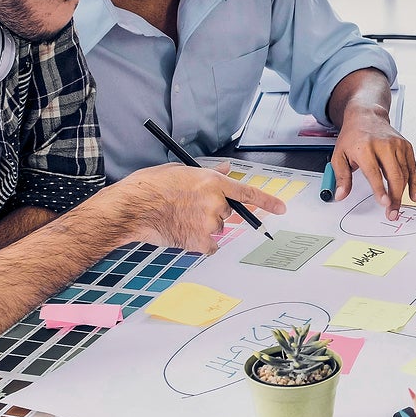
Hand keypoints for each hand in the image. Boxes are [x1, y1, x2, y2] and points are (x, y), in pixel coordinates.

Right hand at [111, 163, 286, 252]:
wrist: (134, 207)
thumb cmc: (152, 186)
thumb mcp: (182, 171)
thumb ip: (209, 174)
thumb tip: (227, 169)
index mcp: (213, 182)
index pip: (247, 193)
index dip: (268, 201)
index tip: (282, 209)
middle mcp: (215, 202)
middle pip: (228, 212)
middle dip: (214, 211)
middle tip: (190, 207)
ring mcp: (208, 223)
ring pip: (217, 229)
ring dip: (204, 226)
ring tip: (180, 218)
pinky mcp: (198, 241)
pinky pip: (210, 246)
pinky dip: (202, 244)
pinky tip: (184, 234)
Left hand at [331, 106, 415, 220]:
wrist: (366, 116)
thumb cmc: (353, 137)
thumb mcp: (339, 156)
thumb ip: (341, 177)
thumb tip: (340, 195)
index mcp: (364, 147)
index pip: (374, 172)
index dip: (380, 189)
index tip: (384, 202)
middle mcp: (383, 145)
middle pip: (394, 175)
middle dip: (395, 197)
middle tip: (392, 212)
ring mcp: (397, 145)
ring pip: (404, 173)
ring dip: (403, 193)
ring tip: (397, 206)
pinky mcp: (406, 146)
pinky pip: (412, 167)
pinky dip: (414, 182)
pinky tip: (413, 195)